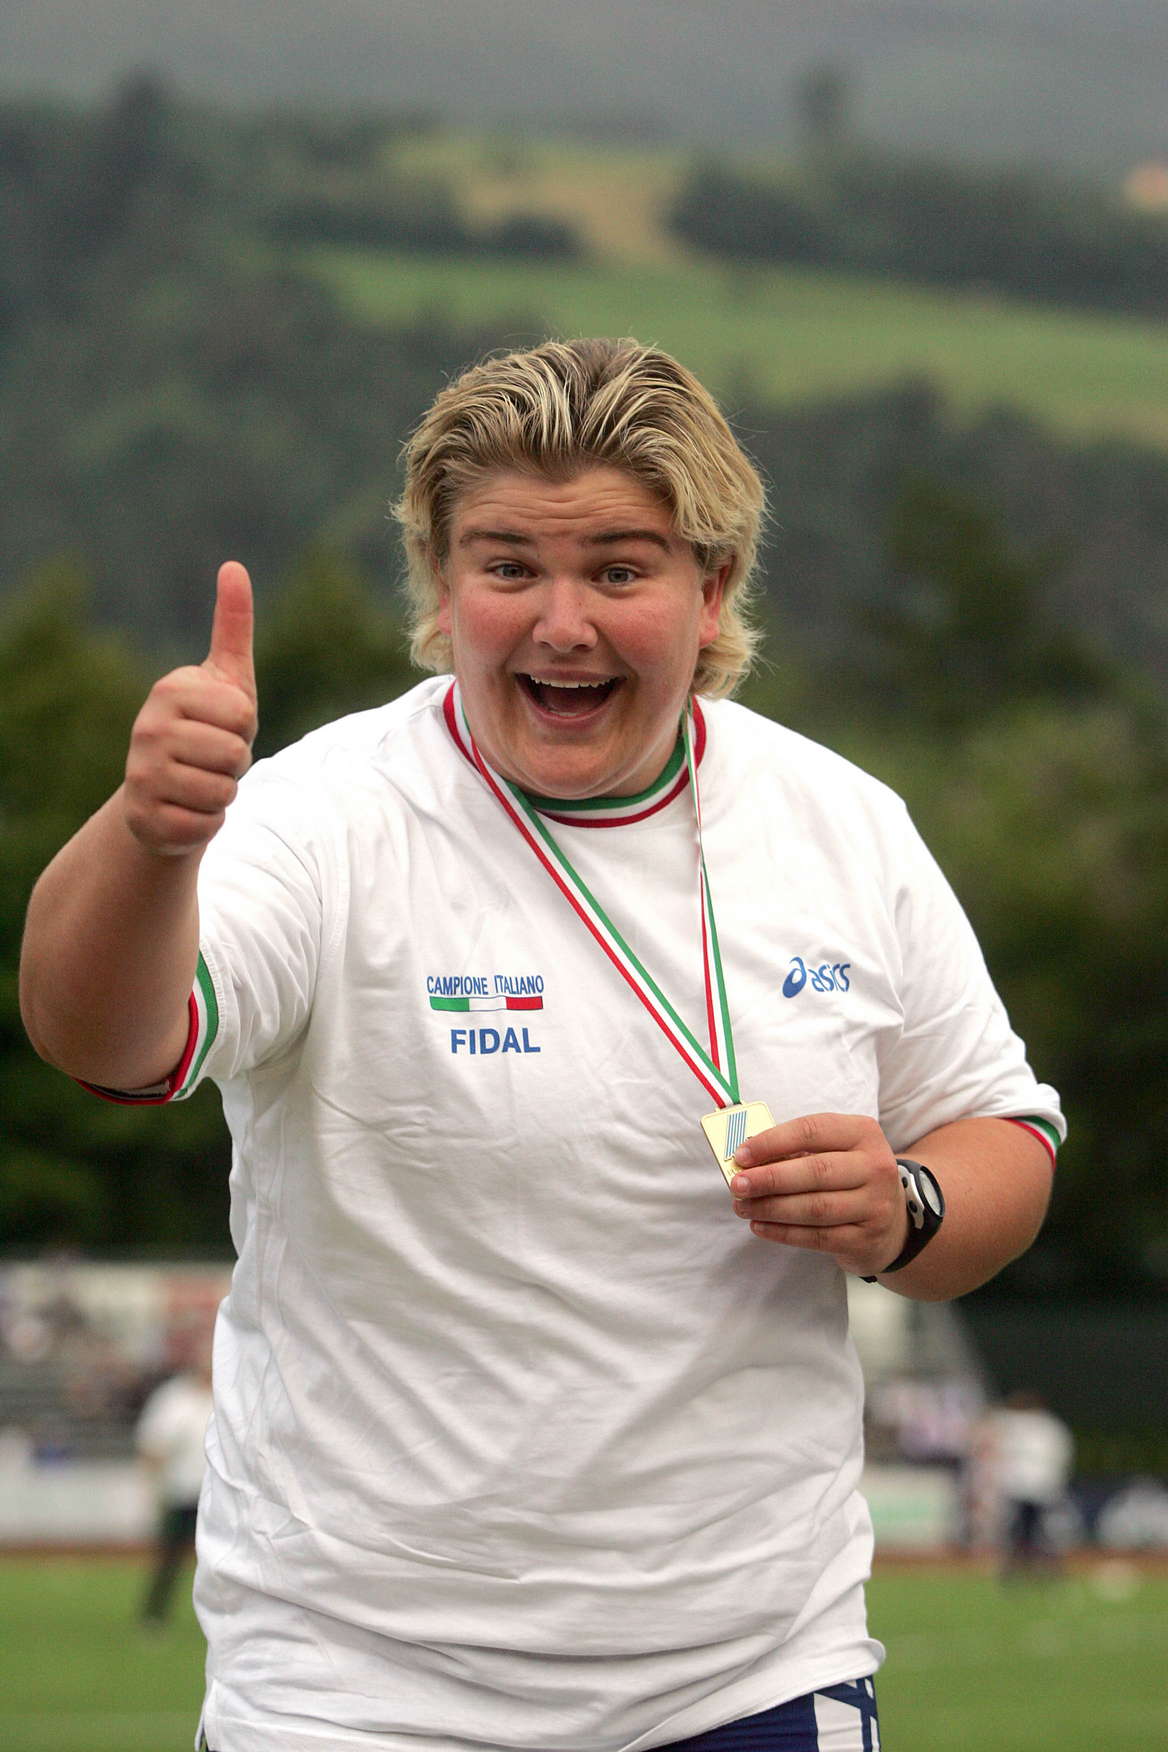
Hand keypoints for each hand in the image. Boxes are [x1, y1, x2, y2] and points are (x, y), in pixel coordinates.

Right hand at [123, 562, 257, 855]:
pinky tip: (187, 810)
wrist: (166, 792)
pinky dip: (209, 823)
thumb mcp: (226, 678)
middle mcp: (147, 728)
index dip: (244, 727)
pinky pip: (208, 825)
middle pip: (236, 755)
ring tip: (199, 783)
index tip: (221, 726)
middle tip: (210, 759)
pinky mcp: (146, 818)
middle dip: (236, 763)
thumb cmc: (207, 728)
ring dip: (224, 794)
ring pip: (224, 793)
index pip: (243, 715)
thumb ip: (232, 625)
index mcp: (170, 689)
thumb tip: (234, 566)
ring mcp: (142, 774)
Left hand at [727, 1112, 907, 1277]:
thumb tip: (748, 1159)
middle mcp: (875, 1167)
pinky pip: (817, 1236)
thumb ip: (797, 1151)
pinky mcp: (865, 1238)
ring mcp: (875, 1205)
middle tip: (738, 1186)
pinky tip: (761, 1226)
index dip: (773, 1141)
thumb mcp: (835, 1152)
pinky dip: (783, 1232)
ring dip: (771, 1208)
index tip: (741, 1155)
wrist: (892, 1222)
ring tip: (743, 1207)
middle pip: (815, 1171)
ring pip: (815, 1207)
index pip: (813, 1130)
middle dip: (769, 1178)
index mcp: (863, 1133)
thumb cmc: (850, 1178)